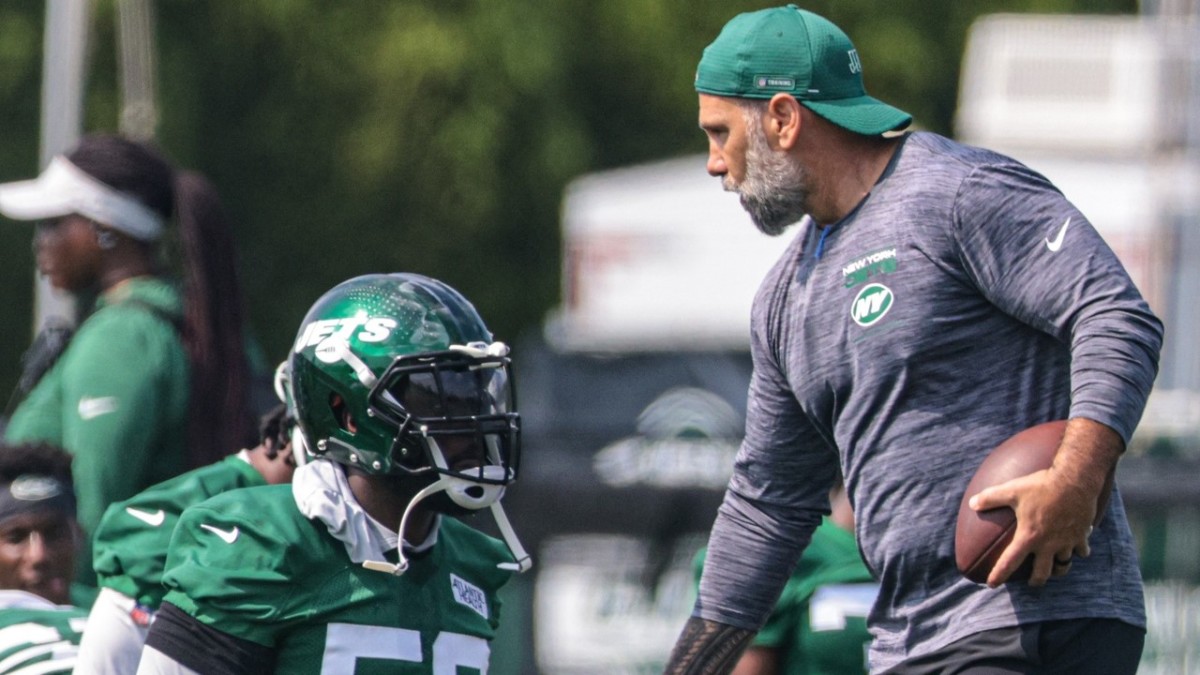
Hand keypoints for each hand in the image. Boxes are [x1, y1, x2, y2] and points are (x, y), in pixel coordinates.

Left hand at [967, 467, 1093, 586]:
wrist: (1075, 480)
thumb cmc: (1041, 485)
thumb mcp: (1012, 490)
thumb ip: (990, 498)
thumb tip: (972, 504)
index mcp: (1029, 537)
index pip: (1010, 562)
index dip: (999, 574)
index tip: (992, 584)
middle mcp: (1049, 544)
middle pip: (1042, 573)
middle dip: (1036, 580)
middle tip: (1032, 581)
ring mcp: (1067, 541)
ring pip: (1064, 563)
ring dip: (1059, 567)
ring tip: (1055, 567)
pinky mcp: (1082, 535)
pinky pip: (1082, 549)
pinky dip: (1079, 550)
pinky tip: (1078, 547)